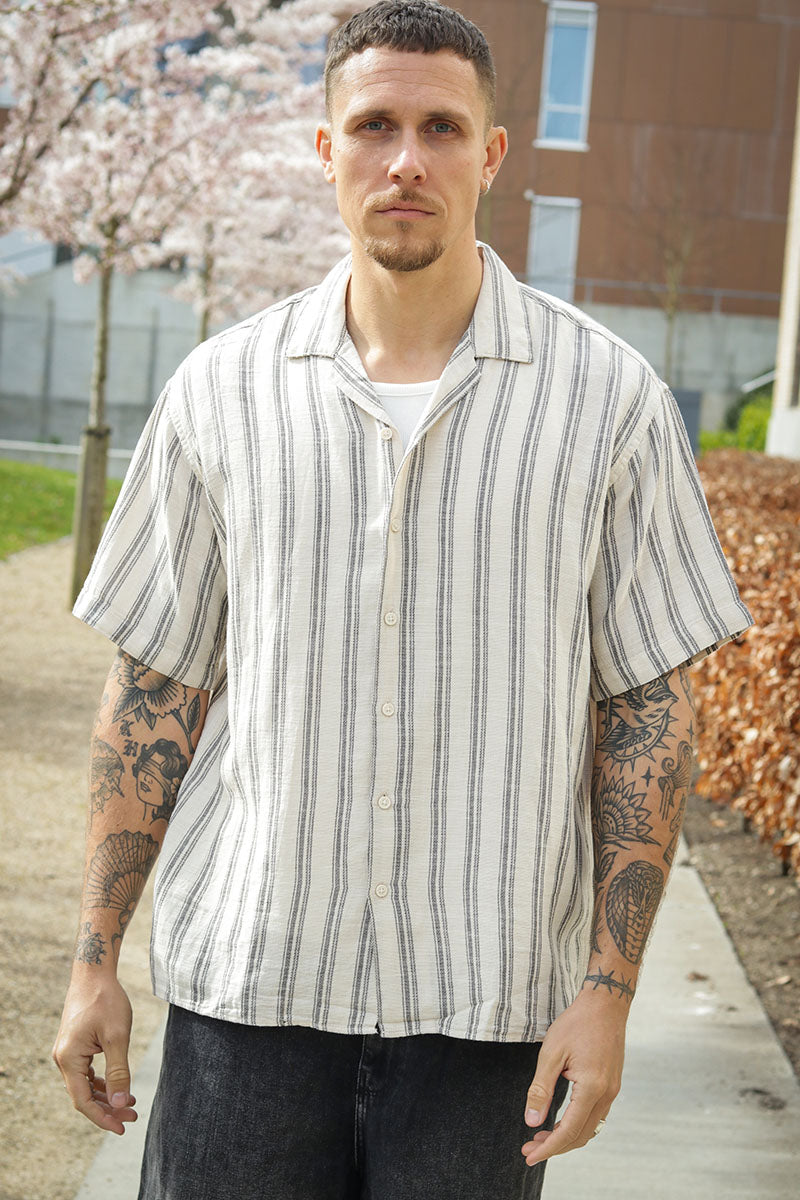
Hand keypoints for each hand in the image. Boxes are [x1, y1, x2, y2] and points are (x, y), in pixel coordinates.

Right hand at [53, 973, 136, 1134]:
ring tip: (131, 1103)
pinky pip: (86, 1073)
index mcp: (69, 1059)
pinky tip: (119, 1086)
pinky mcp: (75, 1046)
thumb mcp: (118, 1037)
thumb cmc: (106, 1000)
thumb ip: (119, 1072)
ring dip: (106, 1096)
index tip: (122, 1127)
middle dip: (108, 1108)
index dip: (102, 1117)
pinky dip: (102, 1082)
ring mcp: (68, 1052)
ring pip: (85, 1085)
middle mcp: (63, 1059)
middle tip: (133, 1115)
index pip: (83, 1100)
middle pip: (83, 1095)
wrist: (94, 973)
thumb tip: (121, 1103)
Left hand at [520, 989, 626, 1165]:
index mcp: (592, 1088)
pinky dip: (577, 1125)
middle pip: (580, 1136)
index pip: (568, 1131)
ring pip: (589, 1128)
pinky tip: (560, 1121)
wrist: (606, 1004)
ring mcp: (612, 1091)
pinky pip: (595, 1116)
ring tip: (541, 1137)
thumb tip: (531, 1121)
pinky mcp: (612, 1085)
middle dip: (554, 1146)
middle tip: (529, 1147)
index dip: (548, 1148)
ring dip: (566, 1137)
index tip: (529, 1157)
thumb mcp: (552, 1053)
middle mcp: (606, 1094)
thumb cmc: (576, 1023)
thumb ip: (541, 1089)